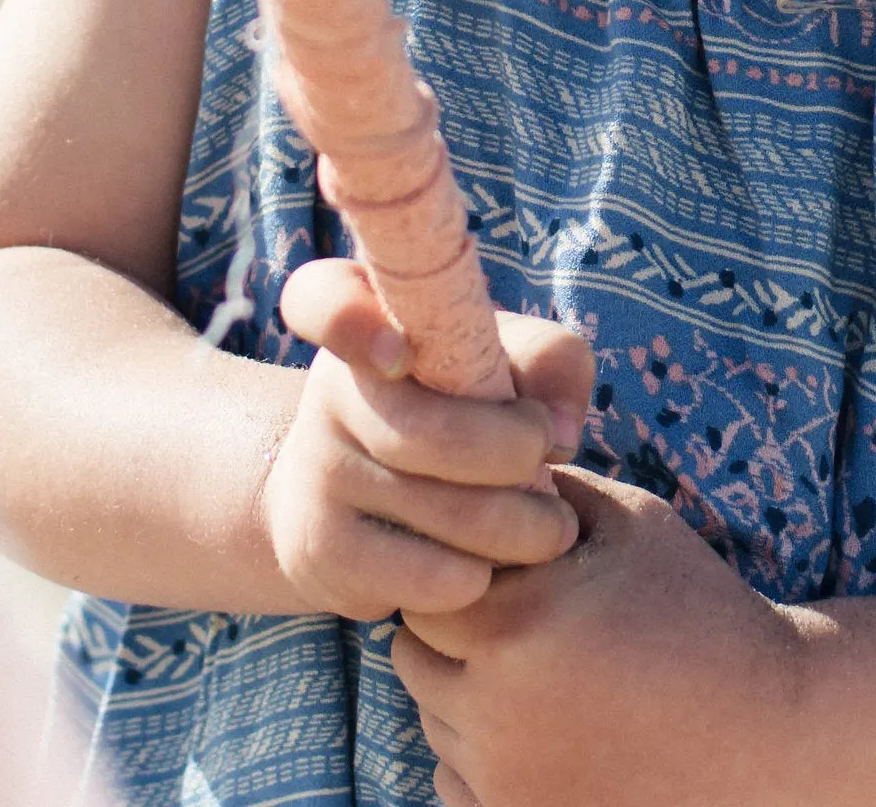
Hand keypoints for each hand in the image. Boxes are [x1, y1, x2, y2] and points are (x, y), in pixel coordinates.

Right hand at [259, 256, 594, 622]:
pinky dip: (482, 577)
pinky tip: (489, 563)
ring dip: (525, 531)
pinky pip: (431, 579)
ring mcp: (316, 474)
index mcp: (362, 318)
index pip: (321, 297)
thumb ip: (547, 360)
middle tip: (551, 471)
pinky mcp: (319, 550)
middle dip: (522, 460)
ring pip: (451, 515)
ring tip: (546, 529)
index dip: (348, 319)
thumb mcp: (497, 360)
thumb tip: (559, 431)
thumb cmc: (450, 409)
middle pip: (438, 436)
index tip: (397, 352)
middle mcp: (326, 392)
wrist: (347, 499)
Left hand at [393, 467, 820, 806]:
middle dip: (460, 631)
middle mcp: (494, 710)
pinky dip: (484, 753)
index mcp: (516, 624)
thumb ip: (550, 489)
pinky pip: (452, 778)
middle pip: (414, 654)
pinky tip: (553, 729)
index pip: (428, 584)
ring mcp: (503, 779)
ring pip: (431, 718)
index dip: (469, 571)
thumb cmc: (703, 612)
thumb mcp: (636, 524)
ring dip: (469, 693)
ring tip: (555, 676)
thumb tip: (481, 467)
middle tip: (534, 624)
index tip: (519, 572)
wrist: (771, 735)